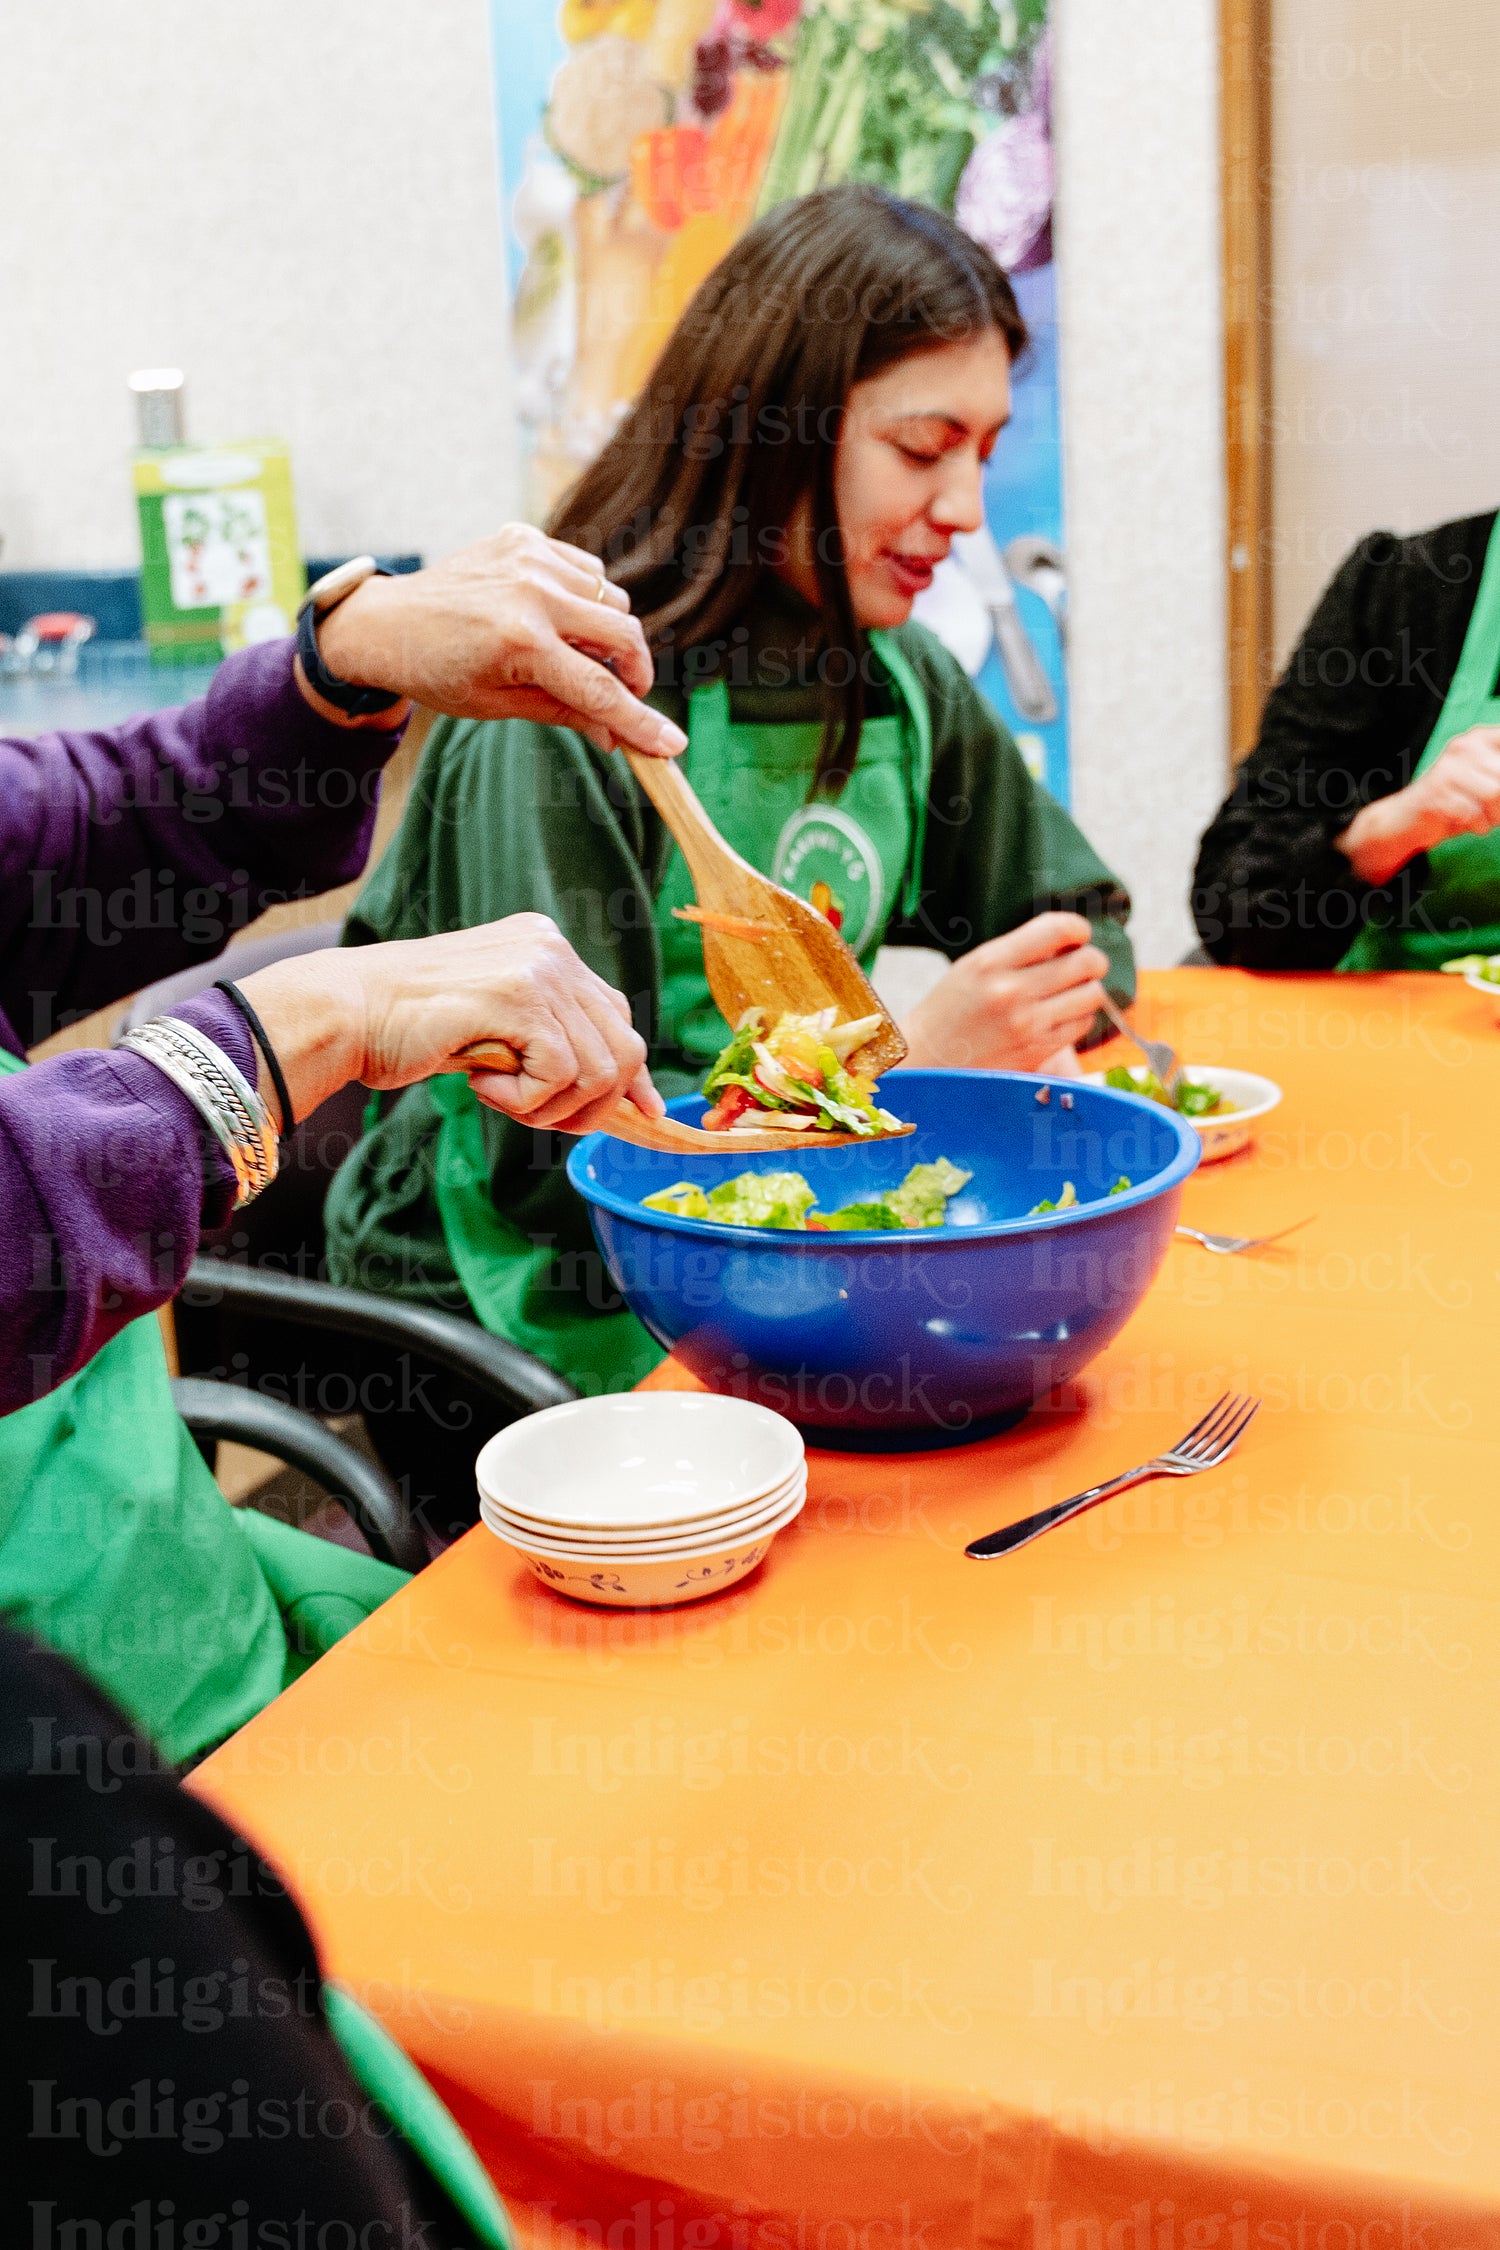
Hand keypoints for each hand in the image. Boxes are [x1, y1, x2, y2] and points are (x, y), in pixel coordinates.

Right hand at [236, 914, 664, 1135]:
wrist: (345, 1013)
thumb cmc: (410, 1031)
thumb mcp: (498, 1031)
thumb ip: (553, 1042)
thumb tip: (626, 1096)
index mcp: (546, 947)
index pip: (618, 1015)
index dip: (630, 1074)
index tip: (643, 1112)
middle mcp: (551, 947)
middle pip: (622, 1046)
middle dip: (590, 1104)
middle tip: (538, 1120)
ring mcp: (538, 967)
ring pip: (598, 1068)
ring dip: (550, 1107)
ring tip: (499, 1097)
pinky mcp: (520, 996)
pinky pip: (561, 1075)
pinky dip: (524, 1101)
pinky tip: (482, 1086)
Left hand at [303, 525, 687, 758]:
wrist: (390, 623)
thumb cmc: (440, 673)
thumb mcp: (500, 707)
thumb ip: (566, 715)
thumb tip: (618, 737)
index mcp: (520, 643)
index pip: (600, 690)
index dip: (640, 722)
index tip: (673, 745)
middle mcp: (531, 594)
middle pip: (623, 635)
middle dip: (635, 673)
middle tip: (624, 693)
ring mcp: (529, 559)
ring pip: (611, 601)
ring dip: (607, 634)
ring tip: (574, 653)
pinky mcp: (525, 538)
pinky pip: (587, 572)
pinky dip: (586, 599)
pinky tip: (558, 616)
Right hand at [897, 913, 1108, 1072]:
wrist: (926, 1062)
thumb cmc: (951, 1011)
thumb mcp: (974, 967)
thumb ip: (1019, 951)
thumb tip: (1070, 942)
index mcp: (991, 962)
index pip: (1058, 929)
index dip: (1078, 929)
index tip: (1078, 935)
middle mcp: (1011, 991)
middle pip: (1087, 963)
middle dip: (1092, 961)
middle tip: (1084, 966)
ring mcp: (1027, 1025)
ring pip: (1092, 996)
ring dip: (1087, 992)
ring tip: (1070, 994)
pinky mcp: (1037, 1052)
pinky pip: (1081, 1026)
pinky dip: (1078, 1019)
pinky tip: (1059, 1018)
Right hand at [1337, 726, 1499, 885]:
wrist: (1407, 819)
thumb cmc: (1457, 801)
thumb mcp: (1488, 780)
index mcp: (1479, 738)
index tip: (1494, 788)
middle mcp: (1463, 746)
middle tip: (1495, 812)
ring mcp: (1446, 768)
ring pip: (1494, 793)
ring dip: (1494, 815)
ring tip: (1485, 819)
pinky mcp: (1434, 793)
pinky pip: (1471, 812)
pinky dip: (1477, 825)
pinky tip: (1467, 823)